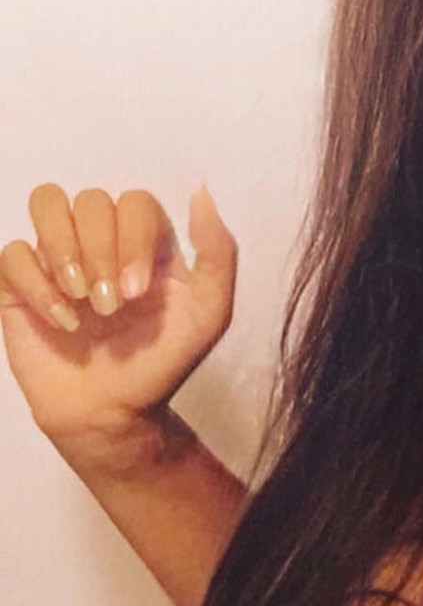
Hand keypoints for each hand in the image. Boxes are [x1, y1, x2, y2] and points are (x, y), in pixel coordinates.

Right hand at [0, 184, 236, 466]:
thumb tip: (201, 192)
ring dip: (64, 248)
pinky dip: (36, 284)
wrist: (116, 413)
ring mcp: (59, 258)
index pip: (136, 201)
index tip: (137, 293)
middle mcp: (101, 239)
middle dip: (100, 252)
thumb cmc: (162, 361)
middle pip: (92, 200)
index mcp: (145, 239)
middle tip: (110, 305)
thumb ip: (218, 250)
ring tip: (80, 296)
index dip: (134, 238)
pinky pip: (13, 254)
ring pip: (48, 203)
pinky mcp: (20, 285)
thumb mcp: (210, 310)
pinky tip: (62, 321)